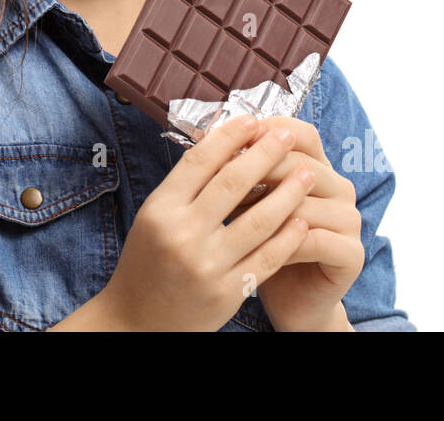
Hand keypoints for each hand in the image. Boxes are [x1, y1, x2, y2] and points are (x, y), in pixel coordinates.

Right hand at [97, 113, 316, 330]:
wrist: (136, 323)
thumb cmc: (147, 264)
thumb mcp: (153, 218)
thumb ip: (184, 187)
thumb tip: (224, 143)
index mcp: (160, 209)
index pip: (200, 160)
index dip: (230, 136)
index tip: (253, 120)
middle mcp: (182, 234)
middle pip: (233, 182)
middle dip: (265, 153)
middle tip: (287, 134)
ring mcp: (207, 265)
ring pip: (259, 219)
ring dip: (288, 192)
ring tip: (307, 172)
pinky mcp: (227, 293)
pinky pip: (267, 257)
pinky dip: (288, 236)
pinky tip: (302, 219)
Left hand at [226, 115, 363, 330]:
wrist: (289, 301)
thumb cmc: (259, 247)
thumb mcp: (247, 204)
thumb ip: (239, 174)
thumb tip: (208, 142)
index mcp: (318, 166)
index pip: (301, 134)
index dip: (267, 132)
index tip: (229, 140)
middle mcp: (339, 187)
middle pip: (300, 163)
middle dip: (257, 171)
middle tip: (221, 184)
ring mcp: (350, 219)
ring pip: (305, 201)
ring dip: (265, 209)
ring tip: (232, 219)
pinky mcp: (352, 253)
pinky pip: (314, 239)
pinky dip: (281, 242)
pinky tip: (253, 249)